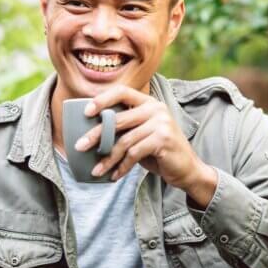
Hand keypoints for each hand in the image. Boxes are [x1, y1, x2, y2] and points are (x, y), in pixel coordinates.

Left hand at [75, 86, 217, 204]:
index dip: (102, 99)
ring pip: (124, 140)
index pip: (122, 92)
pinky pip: (134, 153)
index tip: (86, 112)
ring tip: (96, 170)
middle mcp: (156, 108)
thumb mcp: (141, 135)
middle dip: (96, 135)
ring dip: (107, 158)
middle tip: (80, 146)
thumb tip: (91, 134)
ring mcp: (161, 123)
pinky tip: (115, 175)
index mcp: (149, 103)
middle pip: (118, 119)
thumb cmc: (159, 152)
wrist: (187, 169)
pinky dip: (122, 167)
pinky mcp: (163, 139)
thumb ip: (125, 129)